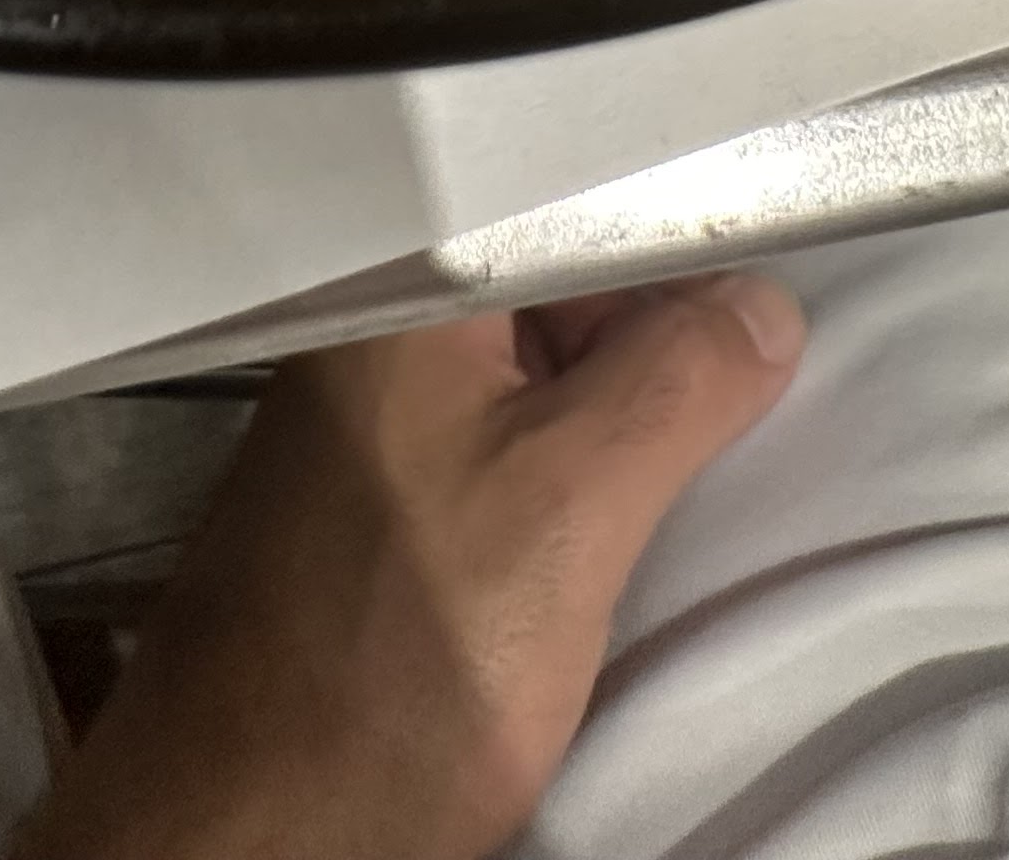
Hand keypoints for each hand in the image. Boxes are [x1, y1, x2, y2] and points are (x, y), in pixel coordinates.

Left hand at [8, 275, 805, 859]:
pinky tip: (569, 561)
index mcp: (402, 296)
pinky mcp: (367, 510)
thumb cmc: (386, 667)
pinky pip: (488, 455)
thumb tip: (756, 311)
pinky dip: (549, 491)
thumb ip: (674, 383)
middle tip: (699, 433)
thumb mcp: (574, 505)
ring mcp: (360, 424)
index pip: (571, 209)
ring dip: (599, 430)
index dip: (673, 253)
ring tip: (626, 514)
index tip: (749, 311)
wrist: (252, 828)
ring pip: (526, 380)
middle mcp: (367, 338)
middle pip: (554, 290)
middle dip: (643, 349)